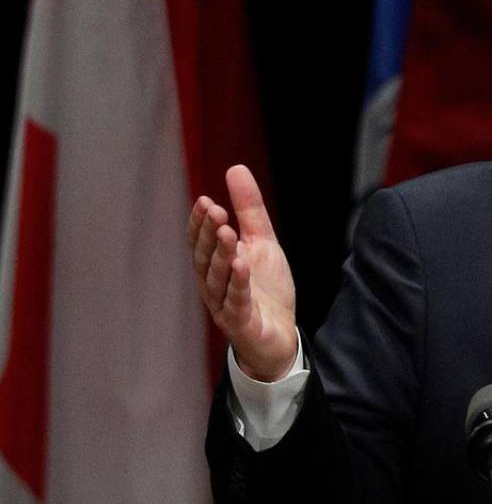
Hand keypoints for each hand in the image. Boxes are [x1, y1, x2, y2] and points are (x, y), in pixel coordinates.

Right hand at [188, 165, 297, 380]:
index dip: (200, 223)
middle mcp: (214, 284)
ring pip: (217, 279)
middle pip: (206, 257)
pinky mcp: (242, 323)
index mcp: (215, 265)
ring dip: (221, 255)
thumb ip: (249, 210)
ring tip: (227, 233)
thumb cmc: (264, 289)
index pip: (201, 241)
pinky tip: (241, 265)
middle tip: (216, 211)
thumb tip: (235, 168)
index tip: (206, 201)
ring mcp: (225, 305)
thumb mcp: (262, 242)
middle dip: (209, 234)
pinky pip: (237, 302)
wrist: (278, 335)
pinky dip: (237, 284)